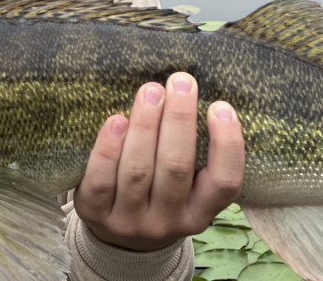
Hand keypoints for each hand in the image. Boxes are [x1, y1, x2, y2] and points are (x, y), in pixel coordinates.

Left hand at [73, 72, 244, 251]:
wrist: (120, 242)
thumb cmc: (160, 198)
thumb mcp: (187, 190)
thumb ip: (195, 155)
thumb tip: (192, 94)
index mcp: (199, 214)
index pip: (224, 183)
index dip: (227, 145)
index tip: (220, 106)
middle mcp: (167, 221)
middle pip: (176, 168)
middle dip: (179, 120)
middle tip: (181, 81)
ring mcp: (130, 221)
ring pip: (138, 171)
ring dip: (145, 126)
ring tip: (151, 91)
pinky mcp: (96, 214)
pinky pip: (101, 180)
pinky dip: (108, 148)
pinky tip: (116, 120)